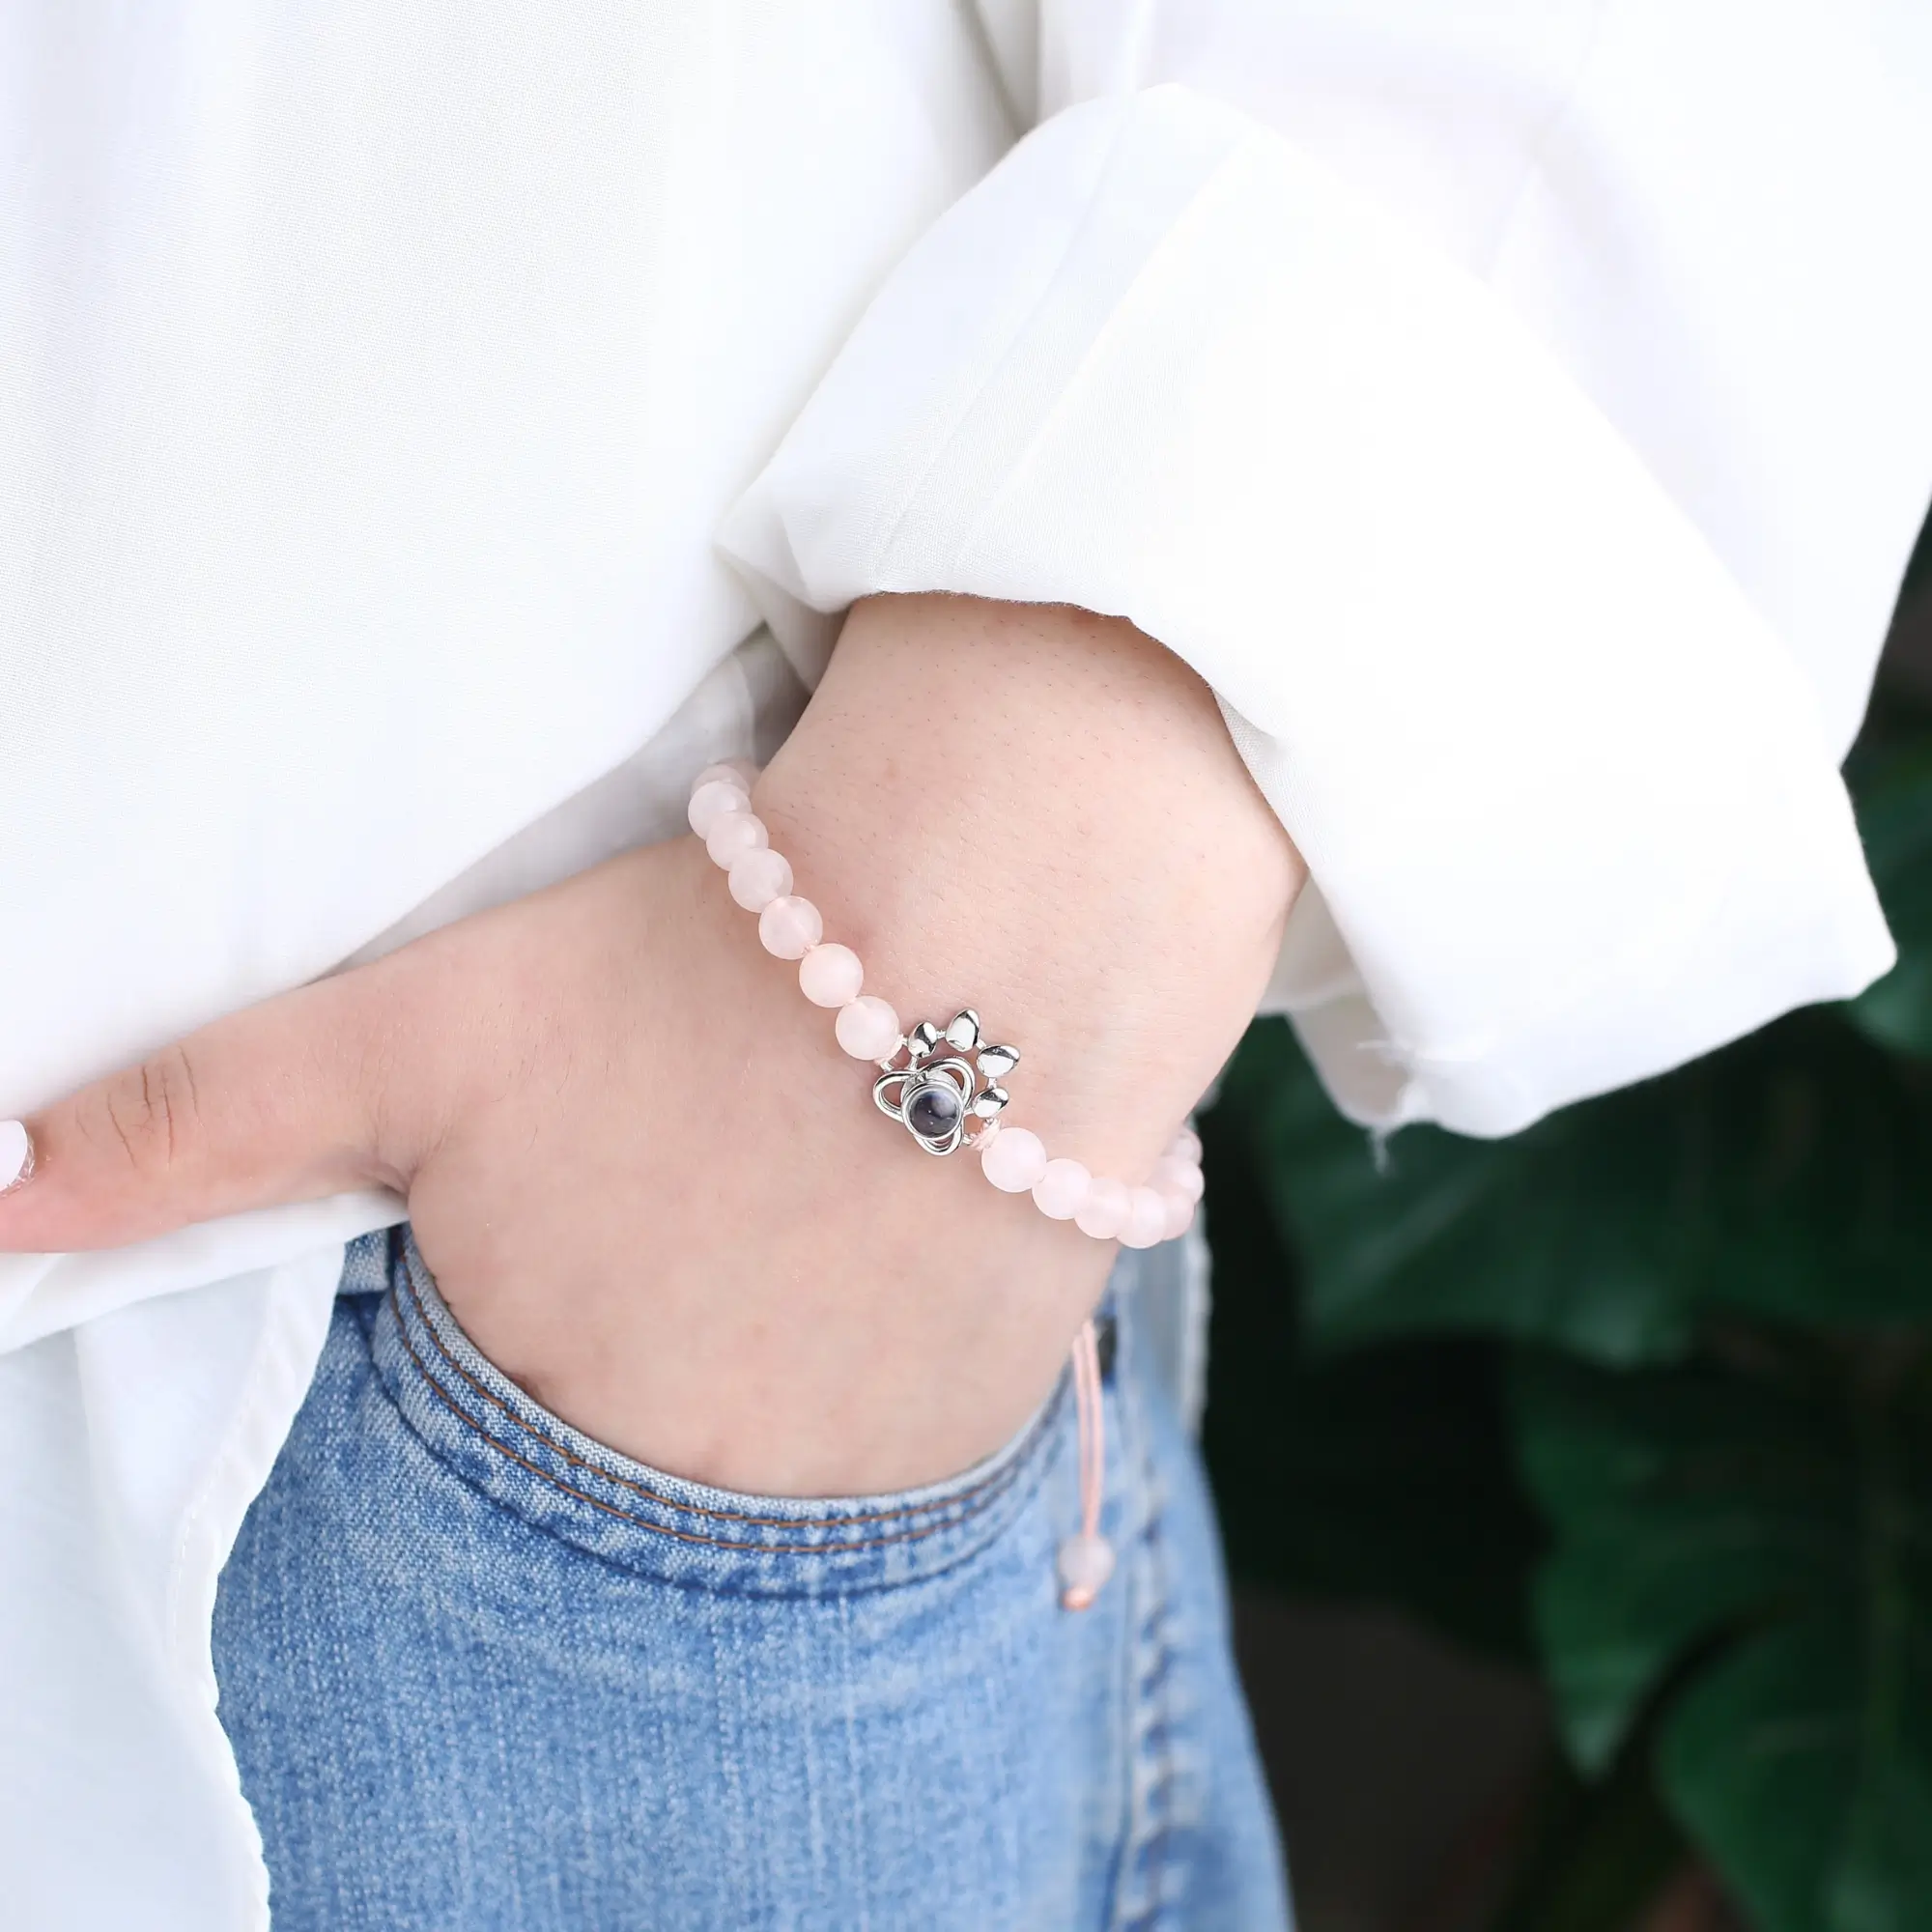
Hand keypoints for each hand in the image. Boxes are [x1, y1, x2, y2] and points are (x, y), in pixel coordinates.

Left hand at [0, 597, 1301, 1493]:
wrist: (989, 925)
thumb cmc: (688, 973)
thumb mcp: (423, 1035)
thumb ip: (197, 1126)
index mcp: (541, 1409)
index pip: (491, 1425)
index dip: (533, 1292)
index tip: (596, 1200)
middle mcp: (703, 1493)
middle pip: (632, 1450)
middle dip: (644, 1338)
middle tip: (704, 1184)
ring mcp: (859, 1483)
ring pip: (770, 1461)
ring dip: (766, 1362)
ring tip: (799, 1202)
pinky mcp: (978, 1434)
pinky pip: (894, 1452)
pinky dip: (875, 1373)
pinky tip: (891, 1239)